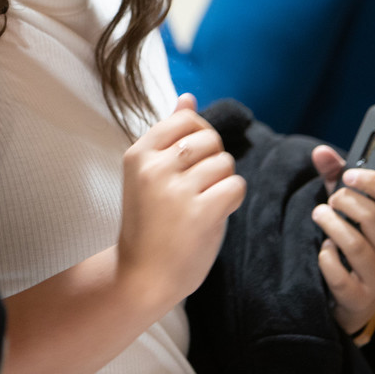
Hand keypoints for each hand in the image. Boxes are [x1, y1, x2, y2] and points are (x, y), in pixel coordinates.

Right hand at [116, 94, 246, 307]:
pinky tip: (215, 213)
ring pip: (225, 163)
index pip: (186, 120)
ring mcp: (176, 191)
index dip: (199, 137)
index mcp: (139, 154)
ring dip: (223, 182)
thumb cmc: (150, 222)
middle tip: (198, 188)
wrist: (142, 275)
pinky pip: (235, 186)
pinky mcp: (200, 213)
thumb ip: (168, 135)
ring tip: (203, 203)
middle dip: (214, 161)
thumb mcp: (150, 174)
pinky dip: (232, 199)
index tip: (191, 162)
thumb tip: (188, 98)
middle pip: (210, 139)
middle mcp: (154, 168)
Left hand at [310, 145, 374, 334]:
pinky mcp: (359, 295)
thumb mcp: (346, 208)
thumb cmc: (353, 241)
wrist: (355, 298)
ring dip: (332, 225)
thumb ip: (334, 177)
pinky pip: (340, 276)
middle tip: (330, 200)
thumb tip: (320, 151)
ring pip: (356, 246)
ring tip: (319, 215)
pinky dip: (326, 258)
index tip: (349, 175)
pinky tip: (323, 251)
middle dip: (346, 202)